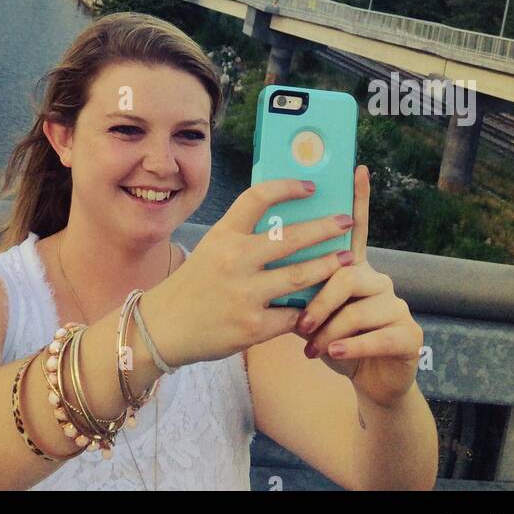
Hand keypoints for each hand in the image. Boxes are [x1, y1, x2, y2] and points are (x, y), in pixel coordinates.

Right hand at [139, 178, 357, 367]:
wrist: (165, 326)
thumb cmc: (195, 283)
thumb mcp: (213, 248)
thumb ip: (243, 236)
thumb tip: (290, 222)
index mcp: (223, 235)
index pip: (258, 198)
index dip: (287, 188)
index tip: (311, 186)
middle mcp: (234, 260)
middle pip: (291, 237)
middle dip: (325, 228)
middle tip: (347, 220)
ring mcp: (244, 294)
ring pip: (300, 276)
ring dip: (328, 265)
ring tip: (348, 259)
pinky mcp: (252, 327)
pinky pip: (292, 315)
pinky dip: (308, 309)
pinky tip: (323, 303)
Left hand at [293, 165, 422, 406]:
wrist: (369, 381)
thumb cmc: (333, 340)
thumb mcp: (313, 312)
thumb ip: (302, 287)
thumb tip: (268, 268)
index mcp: (354, 267)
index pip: (356, 227)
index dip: (359, 198)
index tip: (358, 167)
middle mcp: (378, 278)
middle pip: (345, 273)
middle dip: (318, 299)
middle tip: (300, 324)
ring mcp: (396, 304)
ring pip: (357, 308)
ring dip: (330, 330)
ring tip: (312, 348)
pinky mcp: (409, 334)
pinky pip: (375, 336)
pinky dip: (350, 348)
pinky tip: (335, 354)